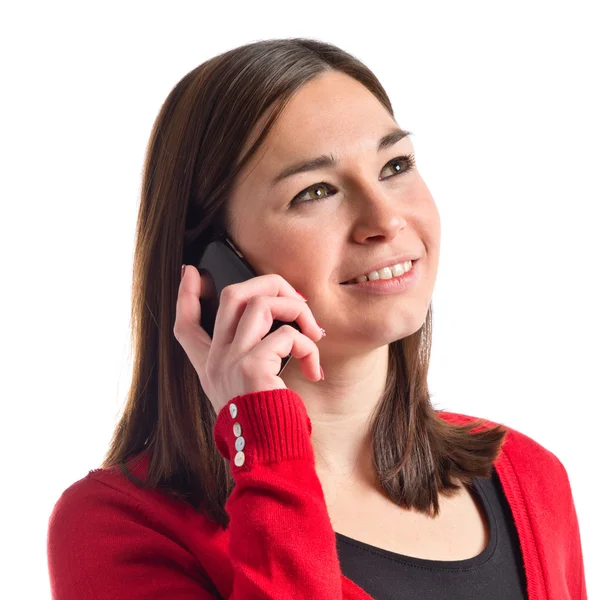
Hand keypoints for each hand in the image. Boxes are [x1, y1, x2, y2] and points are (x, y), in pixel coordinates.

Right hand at [173, 266, 323, 414]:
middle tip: (297, 300)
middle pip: (230, 295)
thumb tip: (278, 329)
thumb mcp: (248, 392)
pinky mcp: (251, 366)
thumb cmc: (266, 424)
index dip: (186, 295)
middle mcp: (215, 361)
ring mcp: (230, 361)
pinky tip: (313, 368)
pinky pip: (286, 335)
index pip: (185, 325)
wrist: (268, 457)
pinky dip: (307, 346)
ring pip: (259, 302)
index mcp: (210, 367)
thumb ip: (252, 361)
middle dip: (269, 284)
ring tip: (314, 332)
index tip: (191, 272)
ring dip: (296, 308)